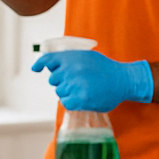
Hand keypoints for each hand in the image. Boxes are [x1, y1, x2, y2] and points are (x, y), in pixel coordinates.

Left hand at [31, 49, 152, 111]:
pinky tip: (82, 98)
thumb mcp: (87, 56)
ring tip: (84, 89)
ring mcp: (74, 85)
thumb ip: (70, 59)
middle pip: (53, 80)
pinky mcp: (79, 99)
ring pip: (60, 92)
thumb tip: (52, 64)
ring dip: (68, 92)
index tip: (36, 69)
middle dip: (62, 81)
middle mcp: (70, 70)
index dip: (40, 64)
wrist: (123, 80)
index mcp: (71, 58)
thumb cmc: (105, 68)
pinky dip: (72, 102)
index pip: (48, 60)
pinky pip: (66, 103)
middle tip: (78, 81)